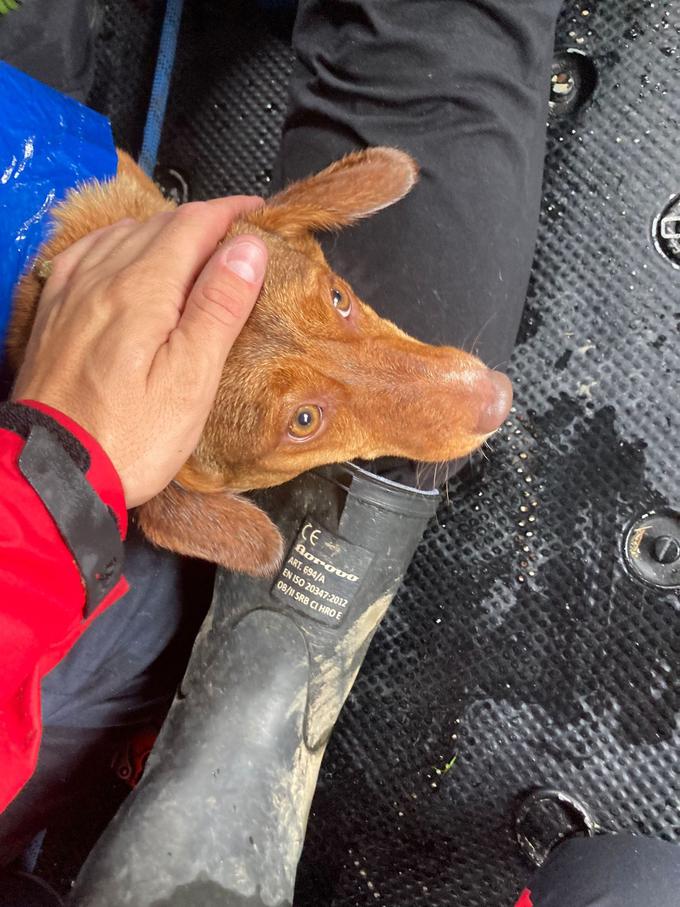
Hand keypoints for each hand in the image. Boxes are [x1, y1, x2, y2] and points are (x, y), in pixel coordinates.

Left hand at [13, 198, 267, 507]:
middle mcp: (101, 279)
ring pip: (124, 234)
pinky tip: (127, 253)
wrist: (57, 473)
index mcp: (142, 290)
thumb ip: (218, 307)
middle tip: (238, 235)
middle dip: (204, 221)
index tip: (259, 214)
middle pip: (160, 225)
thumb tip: (246, 249)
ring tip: (195, 244)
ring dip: (165, 229)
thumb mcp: (191, 380)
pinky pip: (88, 253)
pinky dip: (120, 242)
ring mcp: (73, 292)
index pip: (194, 225)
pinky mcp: (56, 313)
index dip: (231, 213)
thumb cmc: (127, 438)